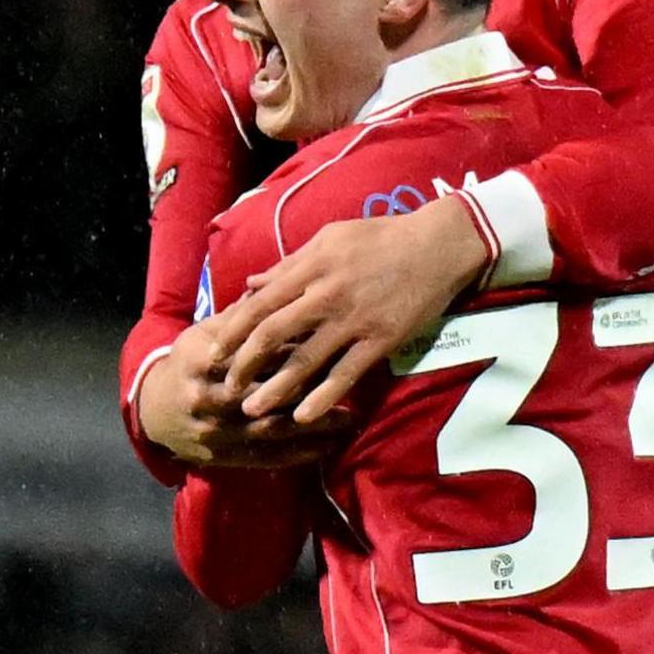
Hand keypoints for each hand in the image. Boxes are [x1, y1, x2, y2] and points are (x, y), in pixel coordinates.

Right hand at [137, 313, 353, 467]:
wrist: (153, 409)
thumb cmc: (189, 361)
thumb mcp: (208, 331)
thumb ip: (244, 314)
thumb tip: (277, 283)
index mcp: (203, 360)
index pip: (255, 355)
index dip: (294, 351)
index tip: (332, 343)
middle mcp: (208, 398)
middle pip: (266, 395)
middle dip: (311, 392)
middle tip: (352, 385)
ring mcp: (214, 432)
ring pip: (271, 431)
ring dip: (314, 429)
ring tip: (351, 421)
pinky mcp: (222, 457)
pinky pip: (266, 459)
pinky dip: (299, 455)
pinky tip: (328, 447)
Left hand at [220, 195, 491, 424]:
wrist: (438, 246)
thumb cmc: (382, 237)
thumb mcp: (331, 238)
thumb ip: (290, 264)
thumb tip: (252, 283)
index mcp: (312, 268)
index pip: (260, 303)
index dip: (233, 331)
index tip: (215, 352)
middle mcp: (327, 296)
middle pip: (273, 335)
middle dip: (244, 364)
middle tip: (226, 387)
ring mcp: (354, 321)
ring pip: (305, 360)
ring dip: (275, 389)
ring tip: (252, 410)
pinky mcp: (380, 340)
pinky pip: (346, 374)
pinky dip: (323, 397)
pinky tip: (303, 417)